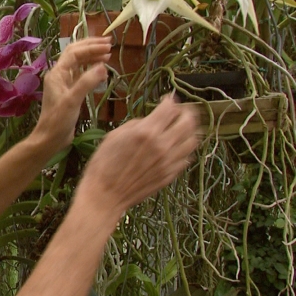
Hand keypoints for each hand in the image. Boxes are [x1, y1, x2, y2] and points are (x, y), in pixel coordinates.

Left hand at [33, 37, 111, 150]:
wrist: (50, 138)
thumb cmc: (58, 120)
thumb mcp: (73, 100)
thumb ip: (87, 82)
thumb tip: (103, 66)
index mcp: (57, 73)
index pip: (74, 52)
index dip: (91, 46)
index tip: (108, 45)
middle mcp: (59, 75)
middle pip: (75, 54)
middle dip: (91, 47)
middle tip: (109, 44)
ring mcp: (64, 84)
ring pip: (78, 64)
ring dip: (92, 57)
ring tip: (108, 56)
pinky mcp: (69, 92)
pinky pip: (81, 75)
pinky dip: (91, 70)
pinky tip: (101, 71)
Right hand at [76, 95, 198, 213]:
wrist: (105, 195)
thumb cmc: (103, 165)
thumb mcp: (114, 136)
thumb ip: (136, 124)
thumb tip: (150, 121)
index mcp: (146, 132)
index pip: (170, 108)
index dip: (169, 100)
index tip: (166, 100)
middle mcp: (162, 145)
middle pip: (188, 121)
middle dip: (186, 112)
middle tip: (180, 111)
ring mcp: (169, 162)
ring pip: (193, 140)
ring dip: (190, 130)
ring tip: (182, 128)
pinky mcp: (170, 174)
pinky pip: (187, 157)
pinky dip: (184, 149)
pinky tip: (175, 147)